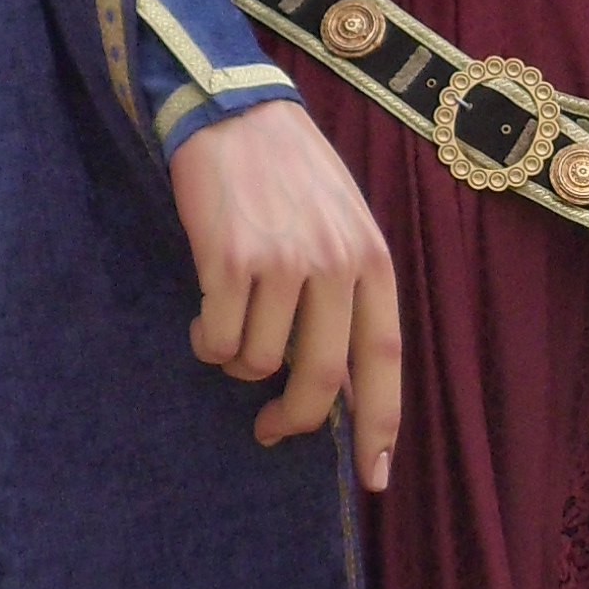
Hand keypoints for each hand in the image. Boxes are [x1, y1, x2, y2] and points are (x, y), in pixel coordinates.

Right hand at [168, 101, 402, 480]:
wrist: (234, 111)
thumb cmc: (290, 174)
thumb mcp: (343, 226)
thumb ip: (350, 296)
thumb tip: (346, 383)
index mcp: (371, 260)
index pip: (384, 359)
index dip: (380, 425)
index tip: (375, 477)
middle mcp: (334, 264)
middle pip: (319, 380)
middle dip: (294, 420)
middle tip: (272, 430)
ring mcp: (281, 262)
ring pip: (257, 363)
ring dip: (237, 364)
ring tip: (230, 327)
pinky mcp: (229, 259)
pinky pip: (216, 338)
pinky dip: (206, 342)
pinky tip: (205, 315)